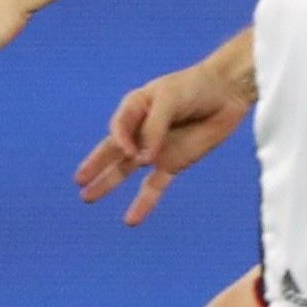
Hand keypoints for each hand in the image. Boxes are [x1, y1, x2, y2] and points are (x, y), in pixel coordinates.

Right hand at [75, 55, 252, 224]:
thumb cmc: (195, 87)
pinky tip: (131, 220)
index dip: (120, 141)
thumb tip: (143, 159)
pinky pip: (154, 186)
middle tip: (78, 181)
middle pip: (112, 150)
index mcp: (134, 108)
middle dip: (95, 165)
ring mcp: (156, 148)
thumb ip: (155, 128)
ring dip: (108, 183)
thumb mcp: (169, 99)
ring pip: (127, 169)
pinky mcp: (174, 162)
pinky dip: (143, 202)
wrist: (228, 91)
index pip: (118, 129)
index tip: (131, 150)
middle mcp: (141, 130)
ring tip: (87, 197)